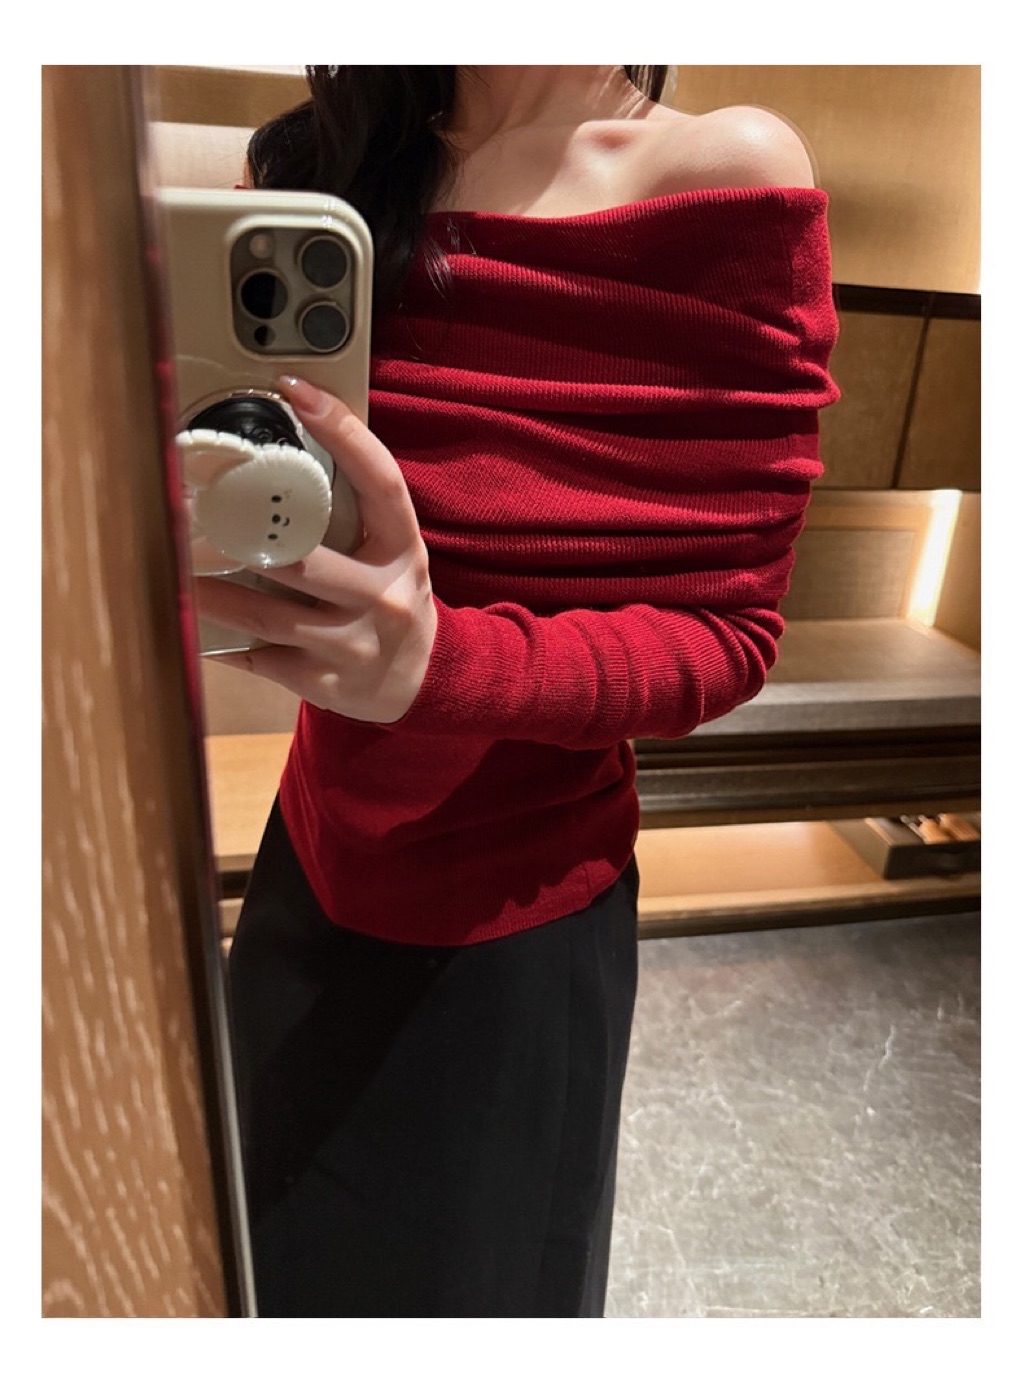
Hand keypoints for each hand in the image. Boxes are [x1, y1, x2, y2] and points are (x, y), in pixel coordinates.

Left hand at [193, 376, 436, 724]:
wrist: (424, 681)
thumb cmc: (390, 600)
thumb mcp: (391, 552)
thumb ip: (353, 513)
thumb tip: (278, 459)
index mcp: (403, 549)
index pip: (381, 481)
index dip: (344, 432)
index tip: (297, 389)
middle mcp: (386, 595)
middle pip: (307, 562)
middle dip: (247, 542)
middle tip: (194, 515)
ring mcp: (357, 644)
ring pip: (271, 616)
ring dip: (216, 594)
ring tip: (174, 571)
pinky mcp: (329, 682)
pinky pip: (265, 659)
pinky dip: (227, 645)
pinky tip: (196, 629)